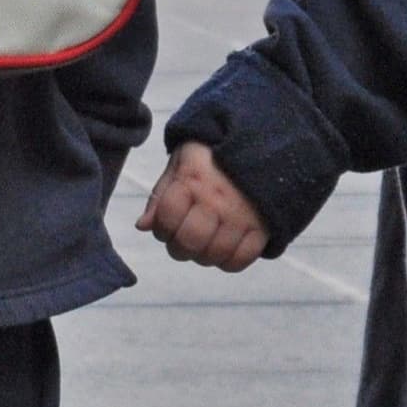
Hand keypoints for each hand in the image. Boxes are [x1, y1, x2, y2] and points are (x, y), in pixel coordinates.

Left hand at [136, 142, 267, 270]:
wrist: (261, 144)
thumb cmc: (212, 157)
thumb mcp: (180, 164)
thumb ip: (160, 195)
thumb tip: (143, 226)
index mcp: (192, 180)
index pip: (166, 219)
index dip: (161, 229)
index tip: (167, 226)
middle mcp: (217, 200)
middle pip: (189, 242)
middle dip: (179, 248)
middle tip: (184, 240)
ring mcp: (242, 215)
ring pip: (214, 255)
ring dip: (203, 256)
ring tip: (205, 243)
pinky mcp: (263, 227)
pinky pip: (241, 259)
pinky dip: (228, 261)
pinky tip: (224, 249)